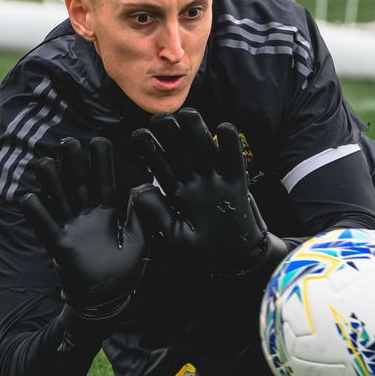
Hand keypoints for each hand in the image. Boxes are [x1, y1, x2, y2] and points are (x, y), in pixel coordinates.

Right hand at [20, 136, 147, 321]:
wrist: (108, 299)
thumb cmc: (126, 270)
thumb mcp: (140, 241)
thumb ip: (141, 216)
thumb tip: (143, 188)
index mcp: (109, 213)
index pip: (105, 182)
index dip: (101, 163)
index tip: (99, 140)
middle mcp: (88, 216)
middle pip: (78, 184)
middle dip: (73, 164)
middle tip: (68, 142)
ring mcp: (72, 229)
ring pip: (59, 199)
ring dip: (51, 181)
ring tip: (45, 161)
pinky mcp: (59, 246)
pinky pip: (45, 227)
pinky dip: (36, 213)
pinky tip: (28, 197)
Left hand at [130, 109, 284, 276]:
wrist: (236, 260)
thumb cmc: (203, 253)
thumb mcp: (175, 238)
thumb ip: (157, 216)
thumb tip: (140, 190)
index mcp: (176, 193)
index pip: (160, 166)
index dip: (149, 150)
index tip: (138, 134)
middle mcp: (195, 181)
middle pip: (181, 151)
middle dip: (171, 133)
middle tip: (160, 119)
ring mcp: (216, 180)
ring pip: (205, 149)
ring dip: (197, 131)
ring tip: (187, 115)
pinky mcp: (237, 183)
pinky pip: (234, 160)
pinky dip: (231, 144)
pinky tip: (224, 128)